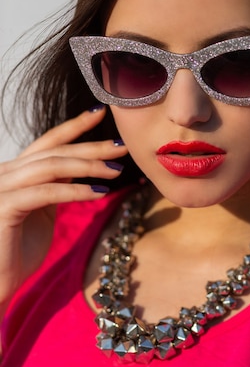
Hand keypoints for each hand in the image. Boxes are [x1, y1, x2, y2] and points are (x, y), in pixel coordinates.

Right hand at [0, 106, 127, 311]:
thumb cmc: (16, 253)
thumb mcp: (40, 212)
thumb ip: (54, 188)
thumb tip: (79, 170)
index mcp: (14, 173)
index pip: (47, 143)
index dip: (73, 126)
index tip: (100, 113)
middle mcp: (4, 174)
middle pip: (53, 152)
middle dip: (90, 146)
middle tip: (121, 147)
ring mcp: (0, 189)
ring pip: (50, 166)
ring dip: (87, 166)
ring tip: (115, 171)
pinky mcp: (2, 208)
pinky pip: (44, 192)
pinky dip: (74, 190)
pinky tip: (99, 192)